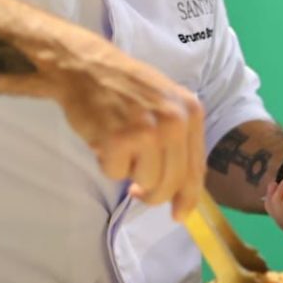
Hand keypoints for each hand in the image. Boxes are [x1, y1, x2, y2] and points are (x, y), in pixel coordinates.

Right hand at [54, 43, 205, 215]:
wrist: (87, 68)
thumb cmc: (125, 88)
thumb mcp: (165, 104)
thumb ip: (178, 140)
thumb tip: (181, 190)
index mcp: (191, 112)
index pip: (195, 169)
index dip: (187, 198)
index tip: (179, 214)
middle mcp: (175, 122)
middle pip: (171, 183)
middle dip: (152, 193)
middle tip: (136, 188)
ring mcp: (148, 131)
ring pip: (145, 182)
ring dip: (128, 172)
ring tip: (119, 146)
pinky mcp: (119, 139)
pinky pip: (116, 174)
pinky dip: (106, 163)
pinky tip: (104, 141)